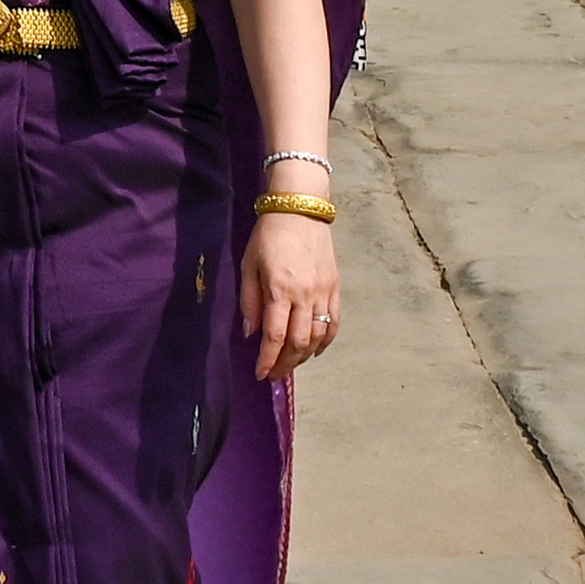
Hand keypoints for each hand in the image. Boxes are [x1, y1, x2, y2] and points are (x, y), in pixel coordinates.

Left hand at [244, 210, 341, 379]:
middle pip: (298, 343)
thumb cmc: (269, 236)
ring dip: (304, 356)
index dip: (267, 360)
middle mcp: (305, 295)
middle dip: (285, 364)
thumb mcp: (249, 265)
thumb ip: (249, 301)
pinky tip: (314, 350)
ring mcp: (324, 292)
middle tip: (274, 374)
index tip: (261, 374)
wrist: (301, 209)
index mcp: (280, 289)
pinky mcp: (335, 287)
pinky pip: (334, 322)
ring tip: (290, 364)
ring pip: (318, 337)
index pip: (275, 336)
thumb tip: (251, 333)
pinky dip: (326, 341)